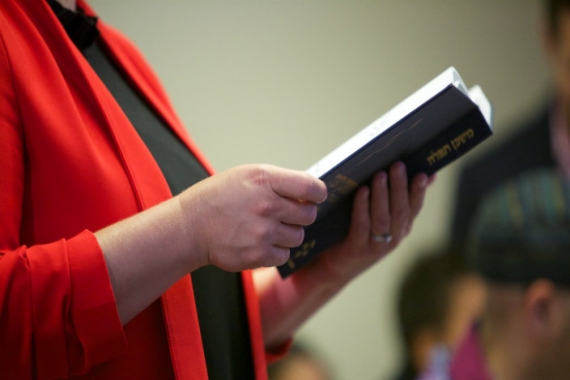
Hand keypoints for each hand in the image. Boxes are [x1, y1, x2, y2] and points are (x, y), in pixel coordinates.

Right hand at [177, 164, 327, 271]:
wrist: (189, 226)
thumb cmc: (219, 197)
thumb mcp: (246, 176)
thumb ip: (278, 182)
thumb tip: (310, 193)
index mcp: (264, 180)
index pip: (311, 187)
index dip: (318, 194)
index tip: (315, 197)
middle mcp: (266, 204)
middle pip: (308, 214)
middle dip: (301, 215)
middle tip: (285, 214)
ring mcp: (263, 231)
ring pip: (298, 236)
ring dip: (288, 234)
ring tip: (267, 228)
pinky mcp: (258, 254)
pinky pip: (284, 255)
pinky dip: (276, 251)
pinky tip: (259, 242)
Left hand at [313, 162, 428, 281]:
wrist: (334, 267)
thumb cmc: (356, 232)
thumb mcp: (379, 216)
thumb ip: (396, 197)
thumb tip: (419, 174)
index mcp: (401, 228)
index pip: (415, 207)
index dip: (420, 191)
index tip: (423, 173)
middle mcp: (393, 238)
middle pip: (400, 210)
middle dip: (400, 186)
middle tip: (398, 165)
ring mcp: (375, 245)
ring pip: (383, 218)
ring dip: (382, 194)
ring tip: (380, 174)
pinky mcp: (356, 249)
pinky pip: (361, 225)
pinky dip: (362, 207)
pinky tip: (362, 191)